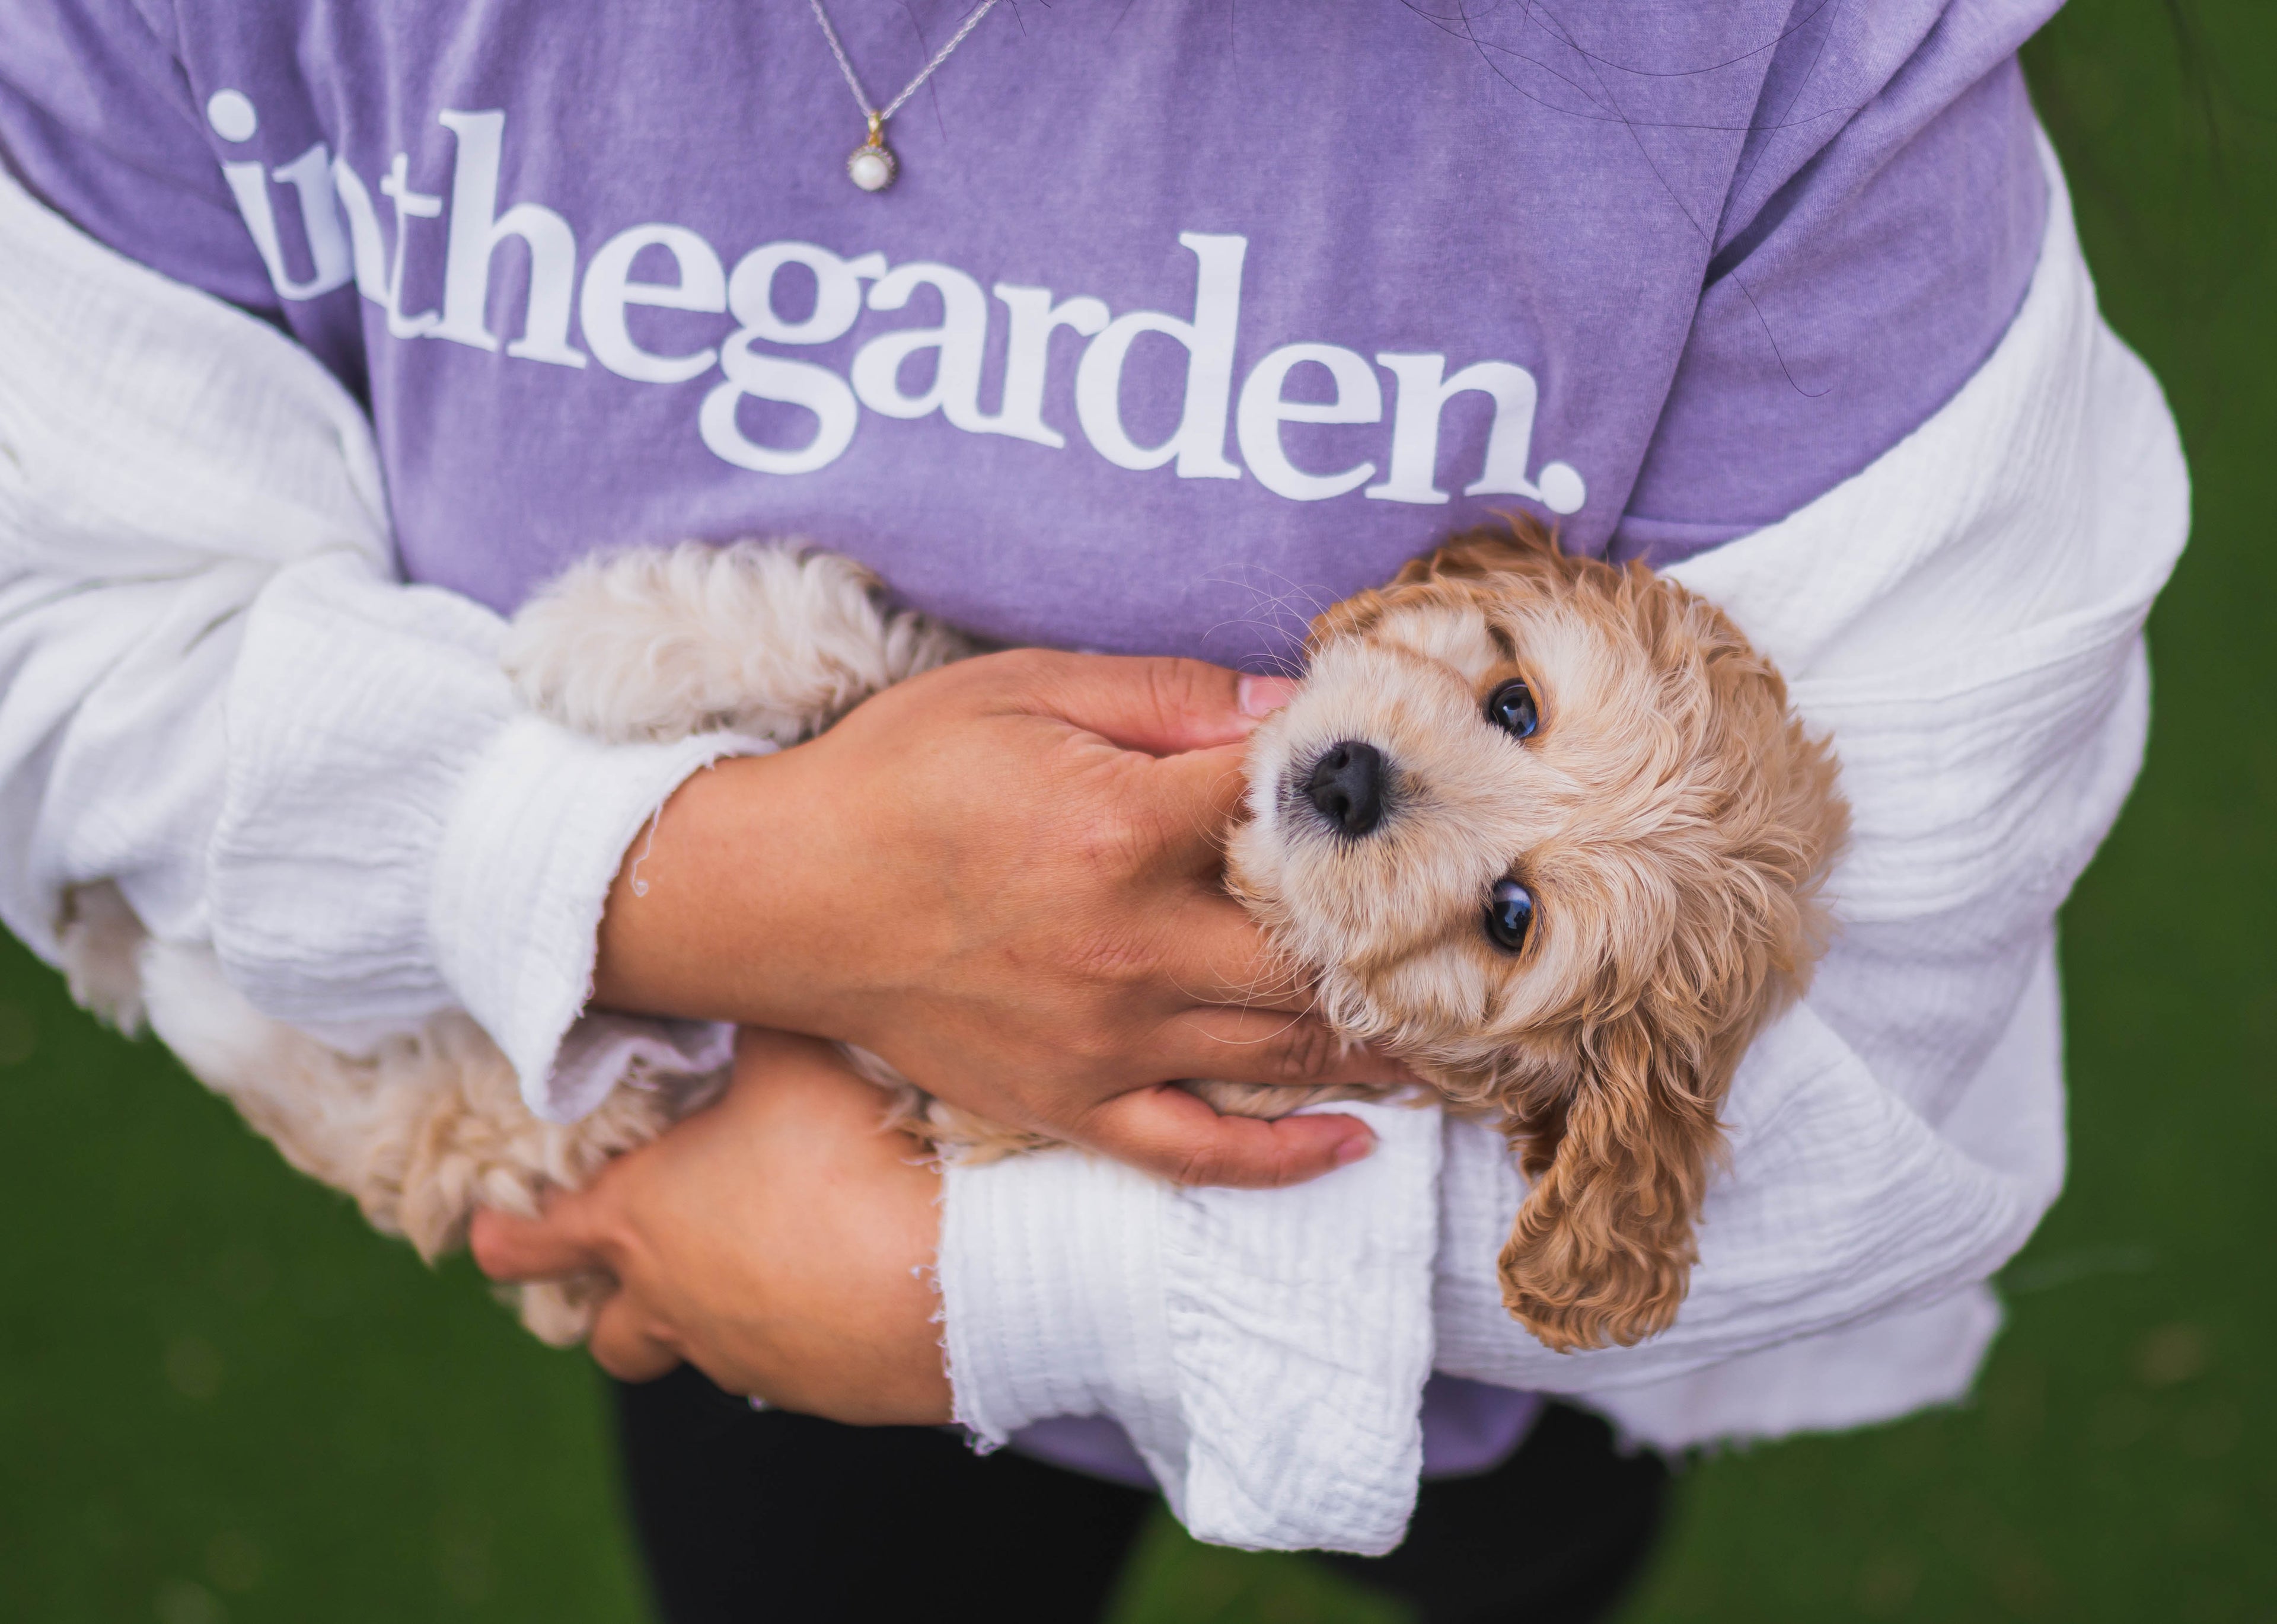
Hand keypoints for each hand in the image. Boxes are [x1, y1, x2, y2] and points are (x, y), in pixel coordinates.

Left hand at [470, 1029, 949, 1421]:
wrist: (948, 1273)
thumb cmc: (845, 1160)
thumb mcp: (790, 1055)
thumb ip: (747, 1018)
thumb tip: (736, 970)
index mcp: (639, 1220)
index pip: (526, 1242)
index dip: (503, 1233)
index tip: (494, 1227)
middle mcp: (673, 1301)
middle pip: (605, 1333)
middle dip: (611, 1302)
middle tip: (643, 1260)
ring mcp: (741, 1355)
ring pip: (698, 1350)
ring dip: (710, 1313)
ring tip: (766, 1256)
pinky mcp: (814, 1387)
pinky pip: (784, 1362)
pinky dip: (797, 1327)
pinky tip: (847, 1276)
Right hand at [590, 649, 1389, 1186]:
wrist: (776, 893)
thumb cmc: (898, 772)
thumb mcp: (1024, 687)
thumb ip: (1167, 694)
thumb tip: (1290, 709)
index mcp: (1119, 826)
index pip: (1285, 808)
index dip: (1363, 791)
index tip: (1430, 787)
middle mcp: (1127, 944)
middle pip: (1312, 951)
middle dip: (1406, 938)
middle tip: (1480, 927)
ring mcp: (1102, 1038)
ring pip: (1279, 1050)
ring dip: (1379, 1039)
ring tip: (1458, 1023)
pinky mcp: (1068, 1102)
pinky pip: (1193, 1149)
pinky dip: (1279, 1156)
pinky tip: (1352, 1140)